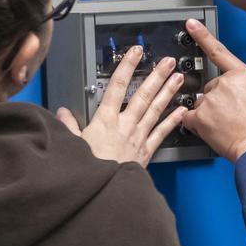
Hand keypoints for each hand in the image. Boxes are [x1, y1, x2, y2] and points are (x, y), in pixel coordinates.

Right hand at [55, 46, 186, 162]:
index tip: (136, 53)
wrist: (104, 191)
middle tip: (168, 62)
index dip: (127, 67)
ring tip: (178, 78)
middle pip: (143, 95)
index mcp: (105, 120)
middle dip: (156, 76)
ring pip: (155, 110)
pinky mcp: (146, 151)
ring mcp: (138, 137)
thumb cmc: (88, 169)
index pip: (117, 86)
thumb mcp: (72, 144)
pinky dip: (173, 121)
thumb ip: (69, 125)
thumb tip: (62, 112)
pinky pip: (161, 133)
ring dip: (168, 92)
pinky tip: (182, 111)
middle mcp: (125, 125)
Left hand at [183, 18, 245, 160]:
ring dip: (207, 113)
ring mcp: (211, 98)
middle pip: (209, 87)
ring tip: (224, 125)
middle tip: (230, 115)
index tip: (191, 24)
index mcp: (242, 75)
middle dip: (215, 101)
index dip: (202, 35)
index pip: (218, 51)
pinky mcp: (200, 114)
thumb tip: (228, 92)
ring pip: (200, 103)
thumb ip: (239, 87)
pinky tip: (212, 130)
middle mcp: (225, 83)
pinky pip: (190, 117)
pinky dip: (197, 125)